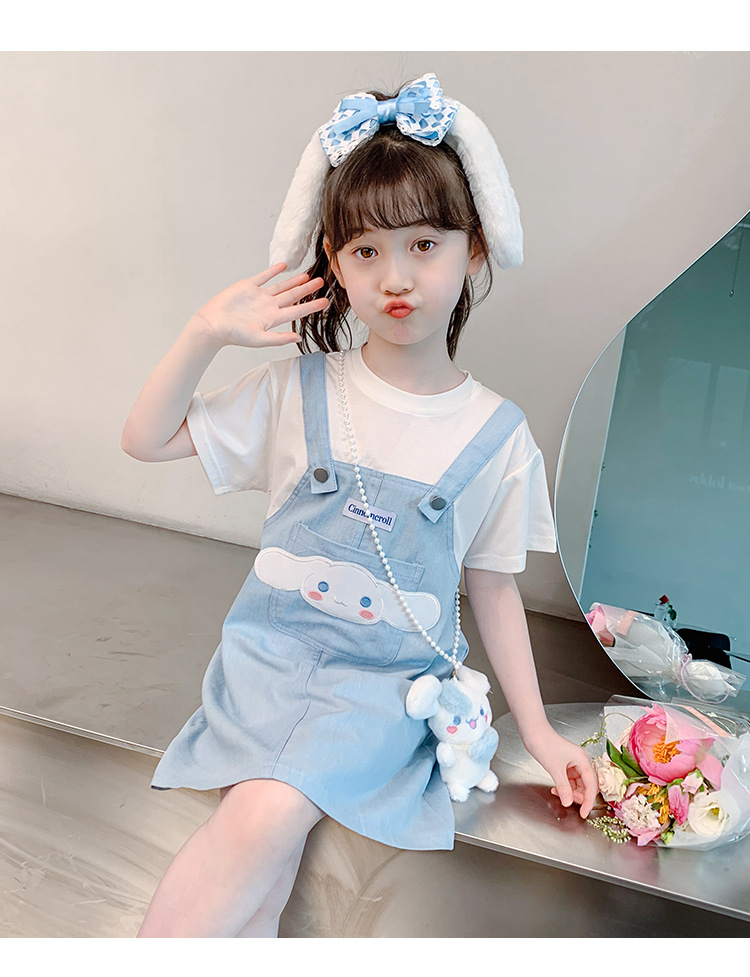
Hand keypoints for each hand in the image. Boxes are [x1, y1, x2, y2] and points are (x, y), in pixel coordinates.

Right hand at [194, 262, 328, 348]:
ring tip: (307, 275)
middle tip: (321, 283)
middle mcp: (268, 306)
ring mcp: (259, 296)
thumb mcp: (260, 339)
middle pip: (292, 296)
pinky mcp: (248, 286)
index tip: (325, 301)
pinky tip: (283, 266)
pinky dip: (274, 271)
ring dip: (294, 281)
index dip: (312, 306)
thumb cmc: (233, 335)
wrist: (213, 324)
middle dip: (307, 290)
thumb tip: (299, 338)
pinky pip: (264, 277)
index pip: (297, 310)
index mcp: (272, 319)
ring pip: (281, 286)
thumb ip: (280, 338)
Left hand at [523, 724, 597, 818]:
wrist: (533, 732)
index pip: (592, 786)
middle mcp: (581, 762)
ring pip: (578, 785)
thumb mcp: (554, 769)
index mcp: (583, 760)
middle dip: (578, 796)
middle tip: (567, 802)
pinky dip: (564, 787)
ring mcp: (574, 764)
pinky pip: (570, 781)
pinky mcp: (566, 765)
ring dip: (570, 792)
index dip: (588, 801)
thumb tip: (568, 803)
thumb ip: (563, 788)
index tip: (583, 814)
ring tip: (558, 794)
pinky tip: (555, 789)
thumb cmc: (545, 744)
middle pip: (587, 786)